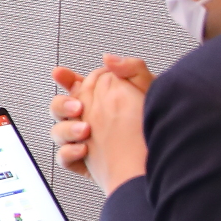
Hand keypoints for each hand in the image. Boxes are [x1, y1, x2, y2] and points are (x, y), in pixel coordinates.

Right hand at [52, 56, 153, 187]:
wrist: (163, 158)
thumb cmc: (156, 122)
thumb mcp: (148, 90)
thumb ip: (131, 68)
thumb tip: (107, 58)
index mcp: (98, 100)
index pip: (75, 85)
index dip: (64, 78)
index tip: (59, 73)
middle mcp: (86, 119)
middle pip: (58, 107)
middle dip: (62, 104)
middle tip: (79, 108)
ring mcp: (82, 140)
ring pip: (57, 132)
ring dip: (66, 129)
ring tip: (86, 131)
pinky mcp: (83, 162)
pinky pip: (63, 157)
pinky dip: (69, 153)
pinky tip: (84, 150)